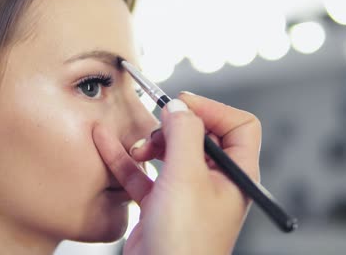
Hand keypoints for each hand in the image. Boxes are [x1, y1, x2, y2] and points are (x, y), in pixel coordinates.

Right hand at [92, 92, 260, 254]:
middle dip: (174, 127)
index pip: (238, 126)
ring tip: (136, 149)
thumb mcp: (187, 178)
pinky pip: (143, 173)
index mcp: (235, 174)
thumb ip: (184, 134)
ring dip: (149, 144)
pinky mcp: (160, 203)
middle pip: (199, 135)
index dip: (213, 110)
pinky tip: (106, 143)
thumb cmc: (185, 242)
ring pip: (170, 152)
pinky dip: (126, 159)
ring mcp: (186, 192)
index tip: (183, 105)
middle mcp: (214, 181)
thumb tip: (179, 106)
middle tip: (156, 128)